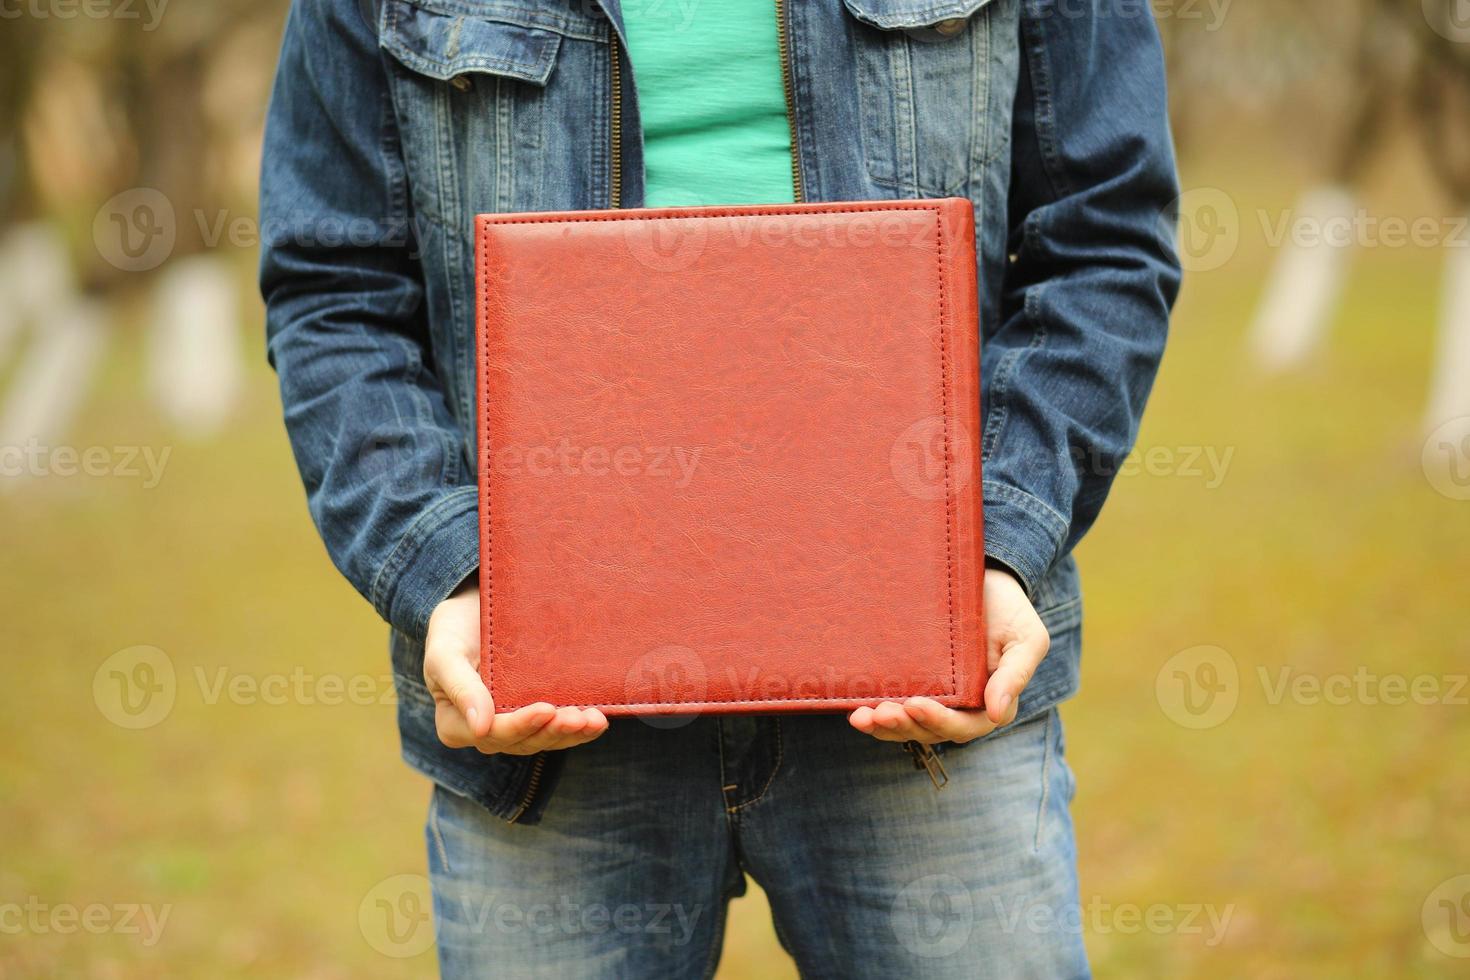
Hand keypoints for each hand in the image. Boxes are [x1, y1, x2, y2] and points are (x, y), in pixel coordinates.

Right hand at [424, 577, 608, 754]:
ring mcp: (514, 723)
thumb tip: (480, 728)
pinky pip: (557, 728)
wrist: (475, 608)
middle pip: (523, 741)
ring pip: (544, 739)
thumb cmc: (453, 629)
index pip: (491, 734)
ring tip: (594, 720)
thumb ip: (459, 687)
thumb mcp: (445, 652)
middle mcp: (487, 730)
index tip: (545, 709)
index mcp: (457, 723)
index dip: (520, 725)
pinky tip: (598, 720)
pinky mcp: (536, 712)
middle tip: (578, 717)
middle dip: (552, 731)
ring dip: (571, 733)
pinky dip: (579, 728)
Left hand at [849, 566, 1048, 744]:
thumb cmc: (1010, 610)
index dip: (939, 721)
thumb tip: (998, 714)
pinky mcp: (911, 681)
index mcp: (988, 703)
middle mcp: (959, 706)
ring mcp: (933, 696)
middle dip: (904, 726)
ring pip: (907, 724)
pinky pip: (893, 706)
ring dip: (884, 726)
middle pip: (930, 730)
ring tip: (862, 717)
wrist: (983, 578)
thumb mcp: (1026, 638)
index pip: (964, 726)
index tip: (916, 704)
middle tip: (882, 712)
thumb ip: (1016, 675)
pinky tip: (855, 711)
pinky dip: (874, 713)